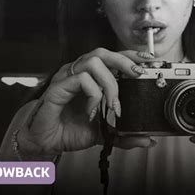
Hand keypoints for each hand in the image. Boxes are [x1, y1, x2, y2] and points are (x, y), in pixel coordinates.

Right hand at [18, 48, 156, 155]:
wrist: (45, 142)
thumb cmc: (69, 130)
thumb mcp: (104, 134)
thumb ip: (124, 135)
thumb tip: (147, 140)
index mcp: (91, 78)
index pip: (112, 59)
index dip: (130, 56)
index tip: (149, 60)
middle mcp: (79, 73)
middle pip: (103, 53)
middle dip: (124, 60)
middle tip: (138, 74)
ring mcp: (67, 78)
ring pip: (92, 61)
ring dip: (109, 82)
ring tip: (112, 104)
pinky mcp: (58, 87)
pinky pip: (80, 79)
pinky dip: (93, 94)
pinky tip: (92, 110)